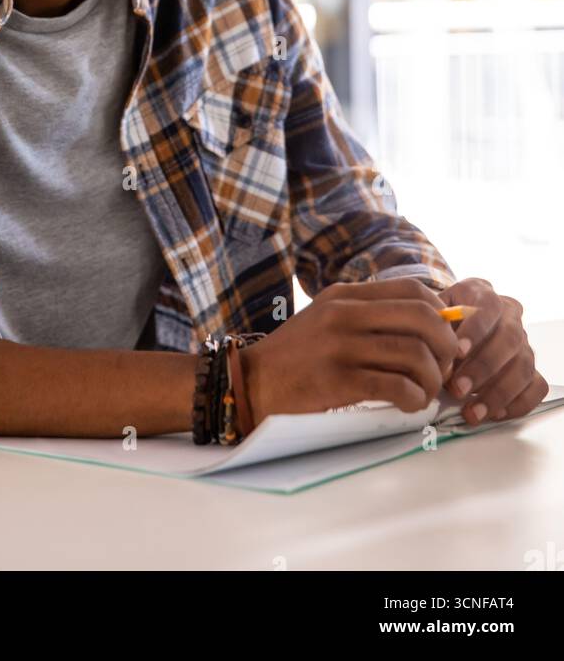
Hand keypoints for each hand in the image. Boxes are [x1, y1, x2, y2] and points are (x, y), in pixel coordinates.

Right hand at [242, 277, 461, 419]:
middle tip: (446, 369)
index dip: (442, 314)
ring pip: (414, 355)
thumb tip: (426, 325)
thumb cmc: (295, 357)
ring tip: (426, 393)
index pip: (413, 290)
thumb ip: (367, 316)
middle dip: (447, 346)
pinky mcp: (337, 381)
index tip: (445, 339)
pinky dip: (414, 399)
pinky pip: (395, 386)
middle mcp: (344, 314)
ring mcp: (340, 346)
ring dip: (433, 380)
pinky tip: (410, 406)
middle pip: (422, 318)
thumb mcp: (326, 319)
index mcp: (344, 295)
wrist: (248, 383)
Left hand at [440, 277, 548, 425]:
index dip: (475, 329)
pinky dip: (518, 403)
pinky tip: (495, 413)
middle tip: (458, 389)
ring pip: (524, 367)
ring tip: (473, 411)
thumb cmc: (441, 321)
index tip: (457, 351)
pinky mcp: (531, 368)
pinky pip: (536, 387)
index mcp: (483, 294)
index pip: (488, 306)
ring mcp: (523, 343)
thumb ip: (433, 326)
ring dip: (498, 393)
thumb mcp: (431, 312)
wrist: (454, 325)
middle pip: (509, 339)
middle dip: (483, 367)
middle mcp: (510, 315)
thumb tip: (432, 350)